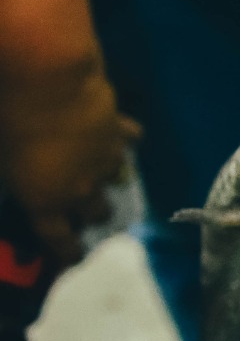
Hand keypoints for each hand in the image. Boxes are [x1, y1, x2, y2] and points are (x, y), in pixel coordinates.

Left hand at [0, 66, 138, 266]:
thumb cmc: (9, 121)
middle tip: (82, 204)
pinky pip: (127, 139)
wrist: (49, 80)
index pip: (61, 241)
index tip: (73, 259)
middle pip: (98, 214)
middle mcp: (82, 188)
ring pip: (118, 179)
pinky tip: (114, 129)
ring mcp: (106, 159)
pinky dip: (122, 137)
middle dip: (92, 214)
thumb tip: (14, 177)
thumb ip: (12, 178)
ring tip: (97, 164)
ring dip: (108, 175)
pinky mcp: (119, 131)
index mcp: (46, 202)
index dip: (68, 254)